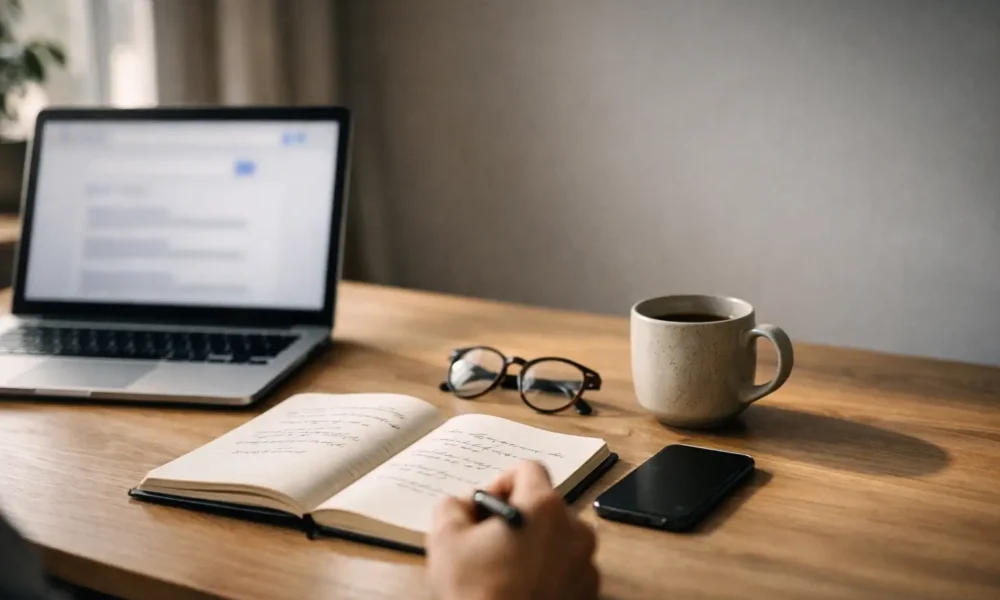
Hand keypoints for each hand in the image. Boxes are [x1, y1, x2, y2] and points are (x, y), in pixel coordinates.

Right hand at [426, 461, 599, 599]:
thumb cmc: (476, 591)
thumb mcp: (445, 538)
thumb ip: (453, 505)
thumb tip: (464, 504)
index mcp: (545, 507)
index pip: (529, 469)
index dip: (501, 482)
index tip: (485, 508)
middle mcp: (575, 529)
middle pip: (544, 506)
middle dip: (517, 516)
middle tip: (488, 541)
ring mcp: (586, 564)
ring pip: (557, 538)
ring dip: (534, 544)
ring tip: (504, 569)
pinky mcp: (588, 592)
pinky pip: (567, 568)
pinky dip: (548, 571)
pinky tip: (521, 587)